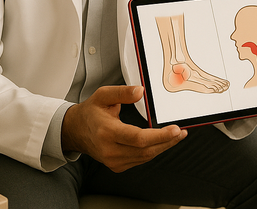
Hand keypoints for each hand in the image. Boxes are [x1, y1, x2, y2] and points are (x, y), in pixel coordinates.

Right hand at [61, 85, 186, 172]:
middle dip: (167, 141)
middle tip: (181, 132)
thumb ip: (122, 92)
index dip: (160, 135)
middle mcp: (109, 149)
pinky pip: (140, 159)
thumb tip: (140, 91)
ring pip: (145, 156)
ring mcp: (113, 160)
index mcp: (106, 132)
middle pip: (145, 150)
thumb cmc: (90, 113)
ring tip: (177, 136)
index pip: (138, 138)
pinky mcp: (117, 165)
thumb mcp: (103, 95)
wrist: (75, 131)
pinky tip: (163, 142)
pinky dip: (154, 151)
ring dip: (164, 147)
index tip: (175, 129)